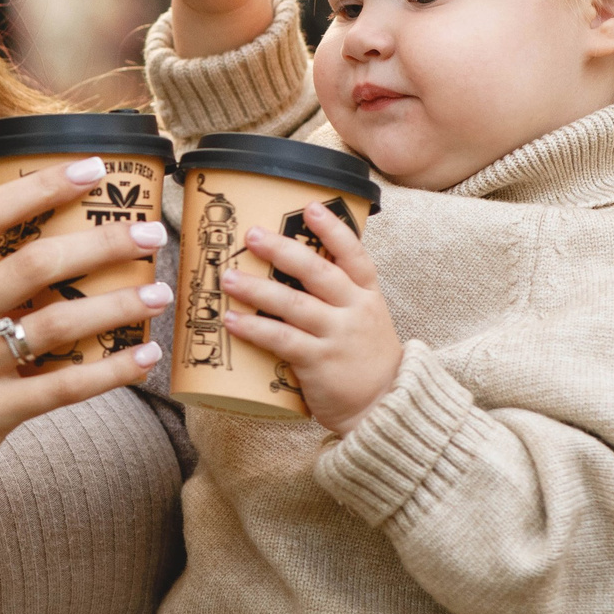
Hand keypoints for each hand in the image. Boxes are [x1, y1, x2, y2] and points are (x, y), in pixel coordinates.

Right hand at [0, 156, 170, 535]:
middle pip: (35, 262)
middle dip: (102, 243)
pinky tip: (143, 358)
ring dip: (118, 304)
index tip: (94, 170)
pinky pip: (63, 386)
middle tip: (148, 234)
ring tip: (158, 293)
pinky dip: (111, 371)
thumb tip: (47, 241)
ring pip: (58, 323)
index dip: (44, 185)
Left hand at [216, 198, 400, 435]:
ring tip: (228, 277)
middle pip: (318, 272)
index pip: (355, 255)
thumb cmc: (365, 359)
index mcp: (368, 295)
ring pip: (294, 304)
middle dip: (283, 250)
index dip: (333, 229)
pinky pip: (282, 340)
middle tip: (252, 235)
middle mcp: (355, 311)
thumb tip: (291, 268)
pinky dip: (254, 329)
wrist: (385, 406)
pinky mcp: (319, 363)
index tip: (310, 207)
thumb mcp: (366, 319)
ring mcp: (337, 336)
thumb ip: (339, 296)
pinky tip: (232, 321)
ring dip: (257, 289)